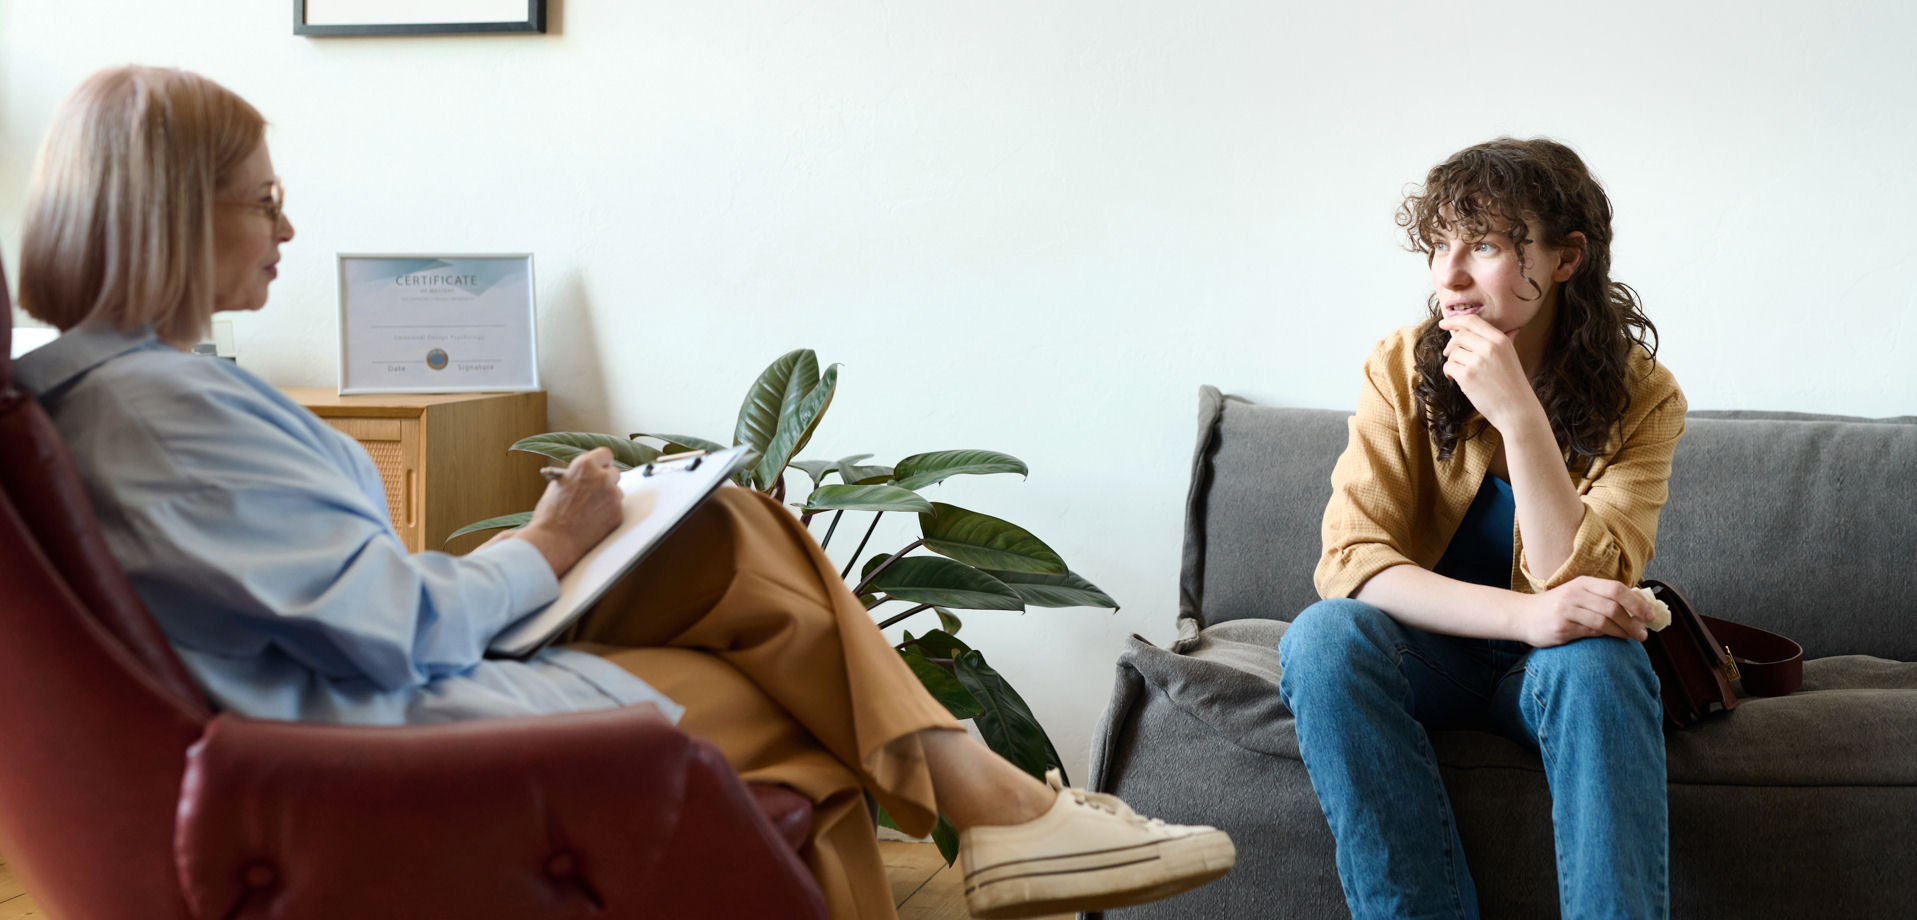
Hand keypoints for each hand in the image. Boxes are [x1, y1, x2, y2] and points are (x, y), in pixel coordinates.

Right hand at [515, 447, 623, 575]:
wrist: (554, 540)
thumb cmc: (550, 514)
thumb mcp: (558, 485)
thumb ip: (576, 476)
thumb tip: (585, 476)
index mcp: (585, 465)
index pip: (605, 454)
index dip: (602, 462)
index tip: (602, 467)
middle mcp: (602, 477)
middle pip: (614, 473)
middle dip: (606, 480)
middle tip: (596, 490)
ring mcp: (613, 495)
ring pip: (616, 492)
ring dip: (608, 498)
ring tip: (591, 510)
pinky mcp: (618, 513)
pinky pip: (617, 509)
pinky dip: (608, 514)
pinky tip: (594, 520)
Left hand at [1437, 313, 1537, 431]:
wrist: (1517, 410)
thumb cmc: (1513, 385)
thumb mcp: (1512, 357)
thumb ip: (1505, 341)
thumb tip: (1512, 329)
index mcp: (1500, 340)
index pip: (1472, 321)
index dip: (1454, 320)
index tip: (1443, 323)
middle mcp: (1489, 347)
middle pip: (1459, 336)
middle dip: (1450, 345)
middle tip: (1448, 353)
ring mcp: (1478, 361)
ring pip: (1453, 353)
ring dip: (1452, 362)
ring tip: (1460, 372)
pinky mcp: (1467, 376)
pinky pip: (1449, 367)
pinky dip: (1449, 373)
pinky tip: (1456, 380)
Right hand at [1515, 576, 1658, 646]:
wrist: (1522, 615)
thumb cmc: (1556, 606)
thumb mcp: (1577, 594)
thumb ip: (1601, 597)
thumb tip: (1637, 607)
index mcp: (1582, 583)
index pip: (1616, 589)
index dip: (1637, 602)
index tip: (1650, 615)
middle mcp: (1574, 594)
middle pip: (1613, 607)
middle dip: (1633, 621)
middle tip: (1644, 633)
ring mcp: (1566, 611)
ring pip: (1604, 622)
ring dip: (1623, 632)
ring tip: (1633, 638)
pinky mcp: (1561, 628)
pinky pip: (1590, 633)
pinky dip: (1605, 637)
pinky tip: (1612, 640)